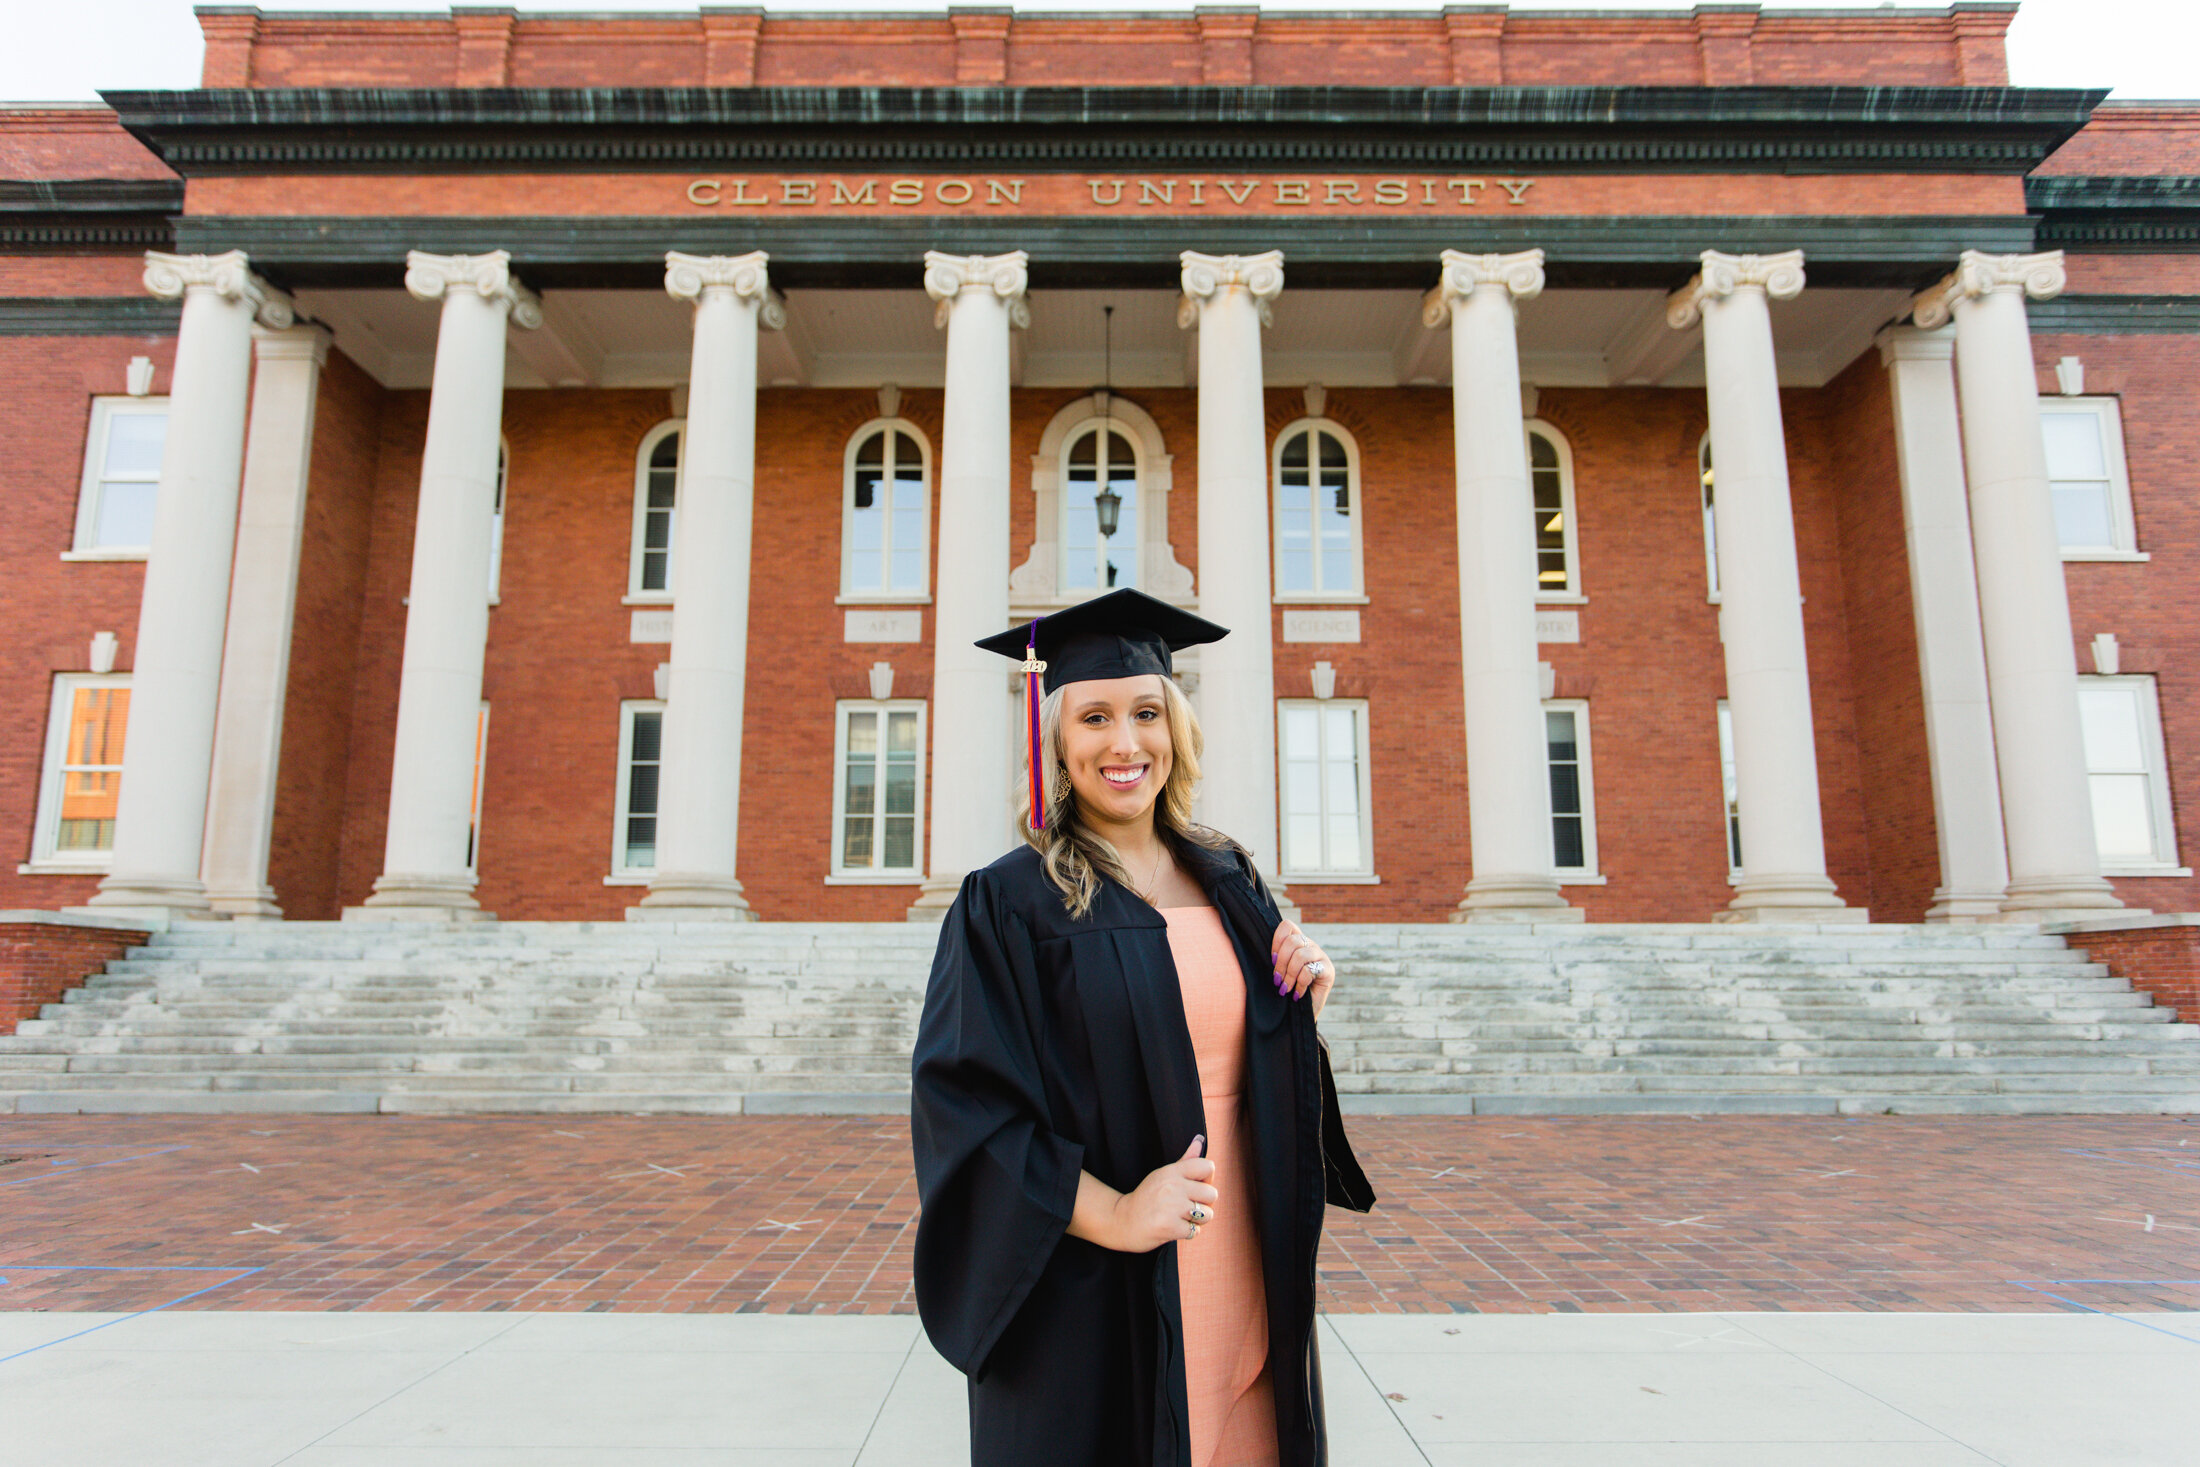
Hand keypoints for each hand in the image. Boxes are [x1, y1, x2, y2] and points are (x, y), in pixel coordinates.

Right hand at [1107, 1136, 1219, 1252]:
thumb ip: (1185, 1161)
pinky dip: (1187, 1232)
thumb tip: (1200, 1140)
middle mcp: (1172, 1186)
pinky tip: (1173, 1227)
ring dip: (1197, 1221)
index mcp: (1171, 1171)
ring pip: (1207, 1214)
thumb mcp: (1162, 1175)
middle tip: (1186, 1207)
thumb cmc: (1146, 1198)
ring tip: (1179, 1217)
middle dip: (1204, 1204)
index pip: (1207, 1166)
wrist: (1122, 1221)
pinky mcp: (1169, 1226)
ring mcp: (1171, 1207)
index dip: (1207, 1179)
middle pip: (1212, 1194)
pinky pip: (1195, 1231)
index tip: (1194, 1187)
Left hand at [1271, 918, 1334, 1017]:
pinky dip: (1299, 984)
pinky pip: (1309, 971)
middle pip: (1292, 941)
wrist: (1304, 1012)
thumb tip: (1265, 953)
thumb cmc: (1289, 990)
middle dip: (1281, 963)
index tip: (1271, 960)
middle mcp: (1310, 945)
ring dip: (1290, 975)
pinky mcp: (1328, 971)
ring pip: (1300, 955)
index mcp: (1298, 942)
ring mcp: (1321, 956)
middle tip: (1277, 980)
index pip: (1288, 926)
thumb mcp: (1280, 972)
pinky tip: (1297, 993)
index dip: (1277, 940)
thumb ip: (1276, 959)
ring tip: (1285, 989)